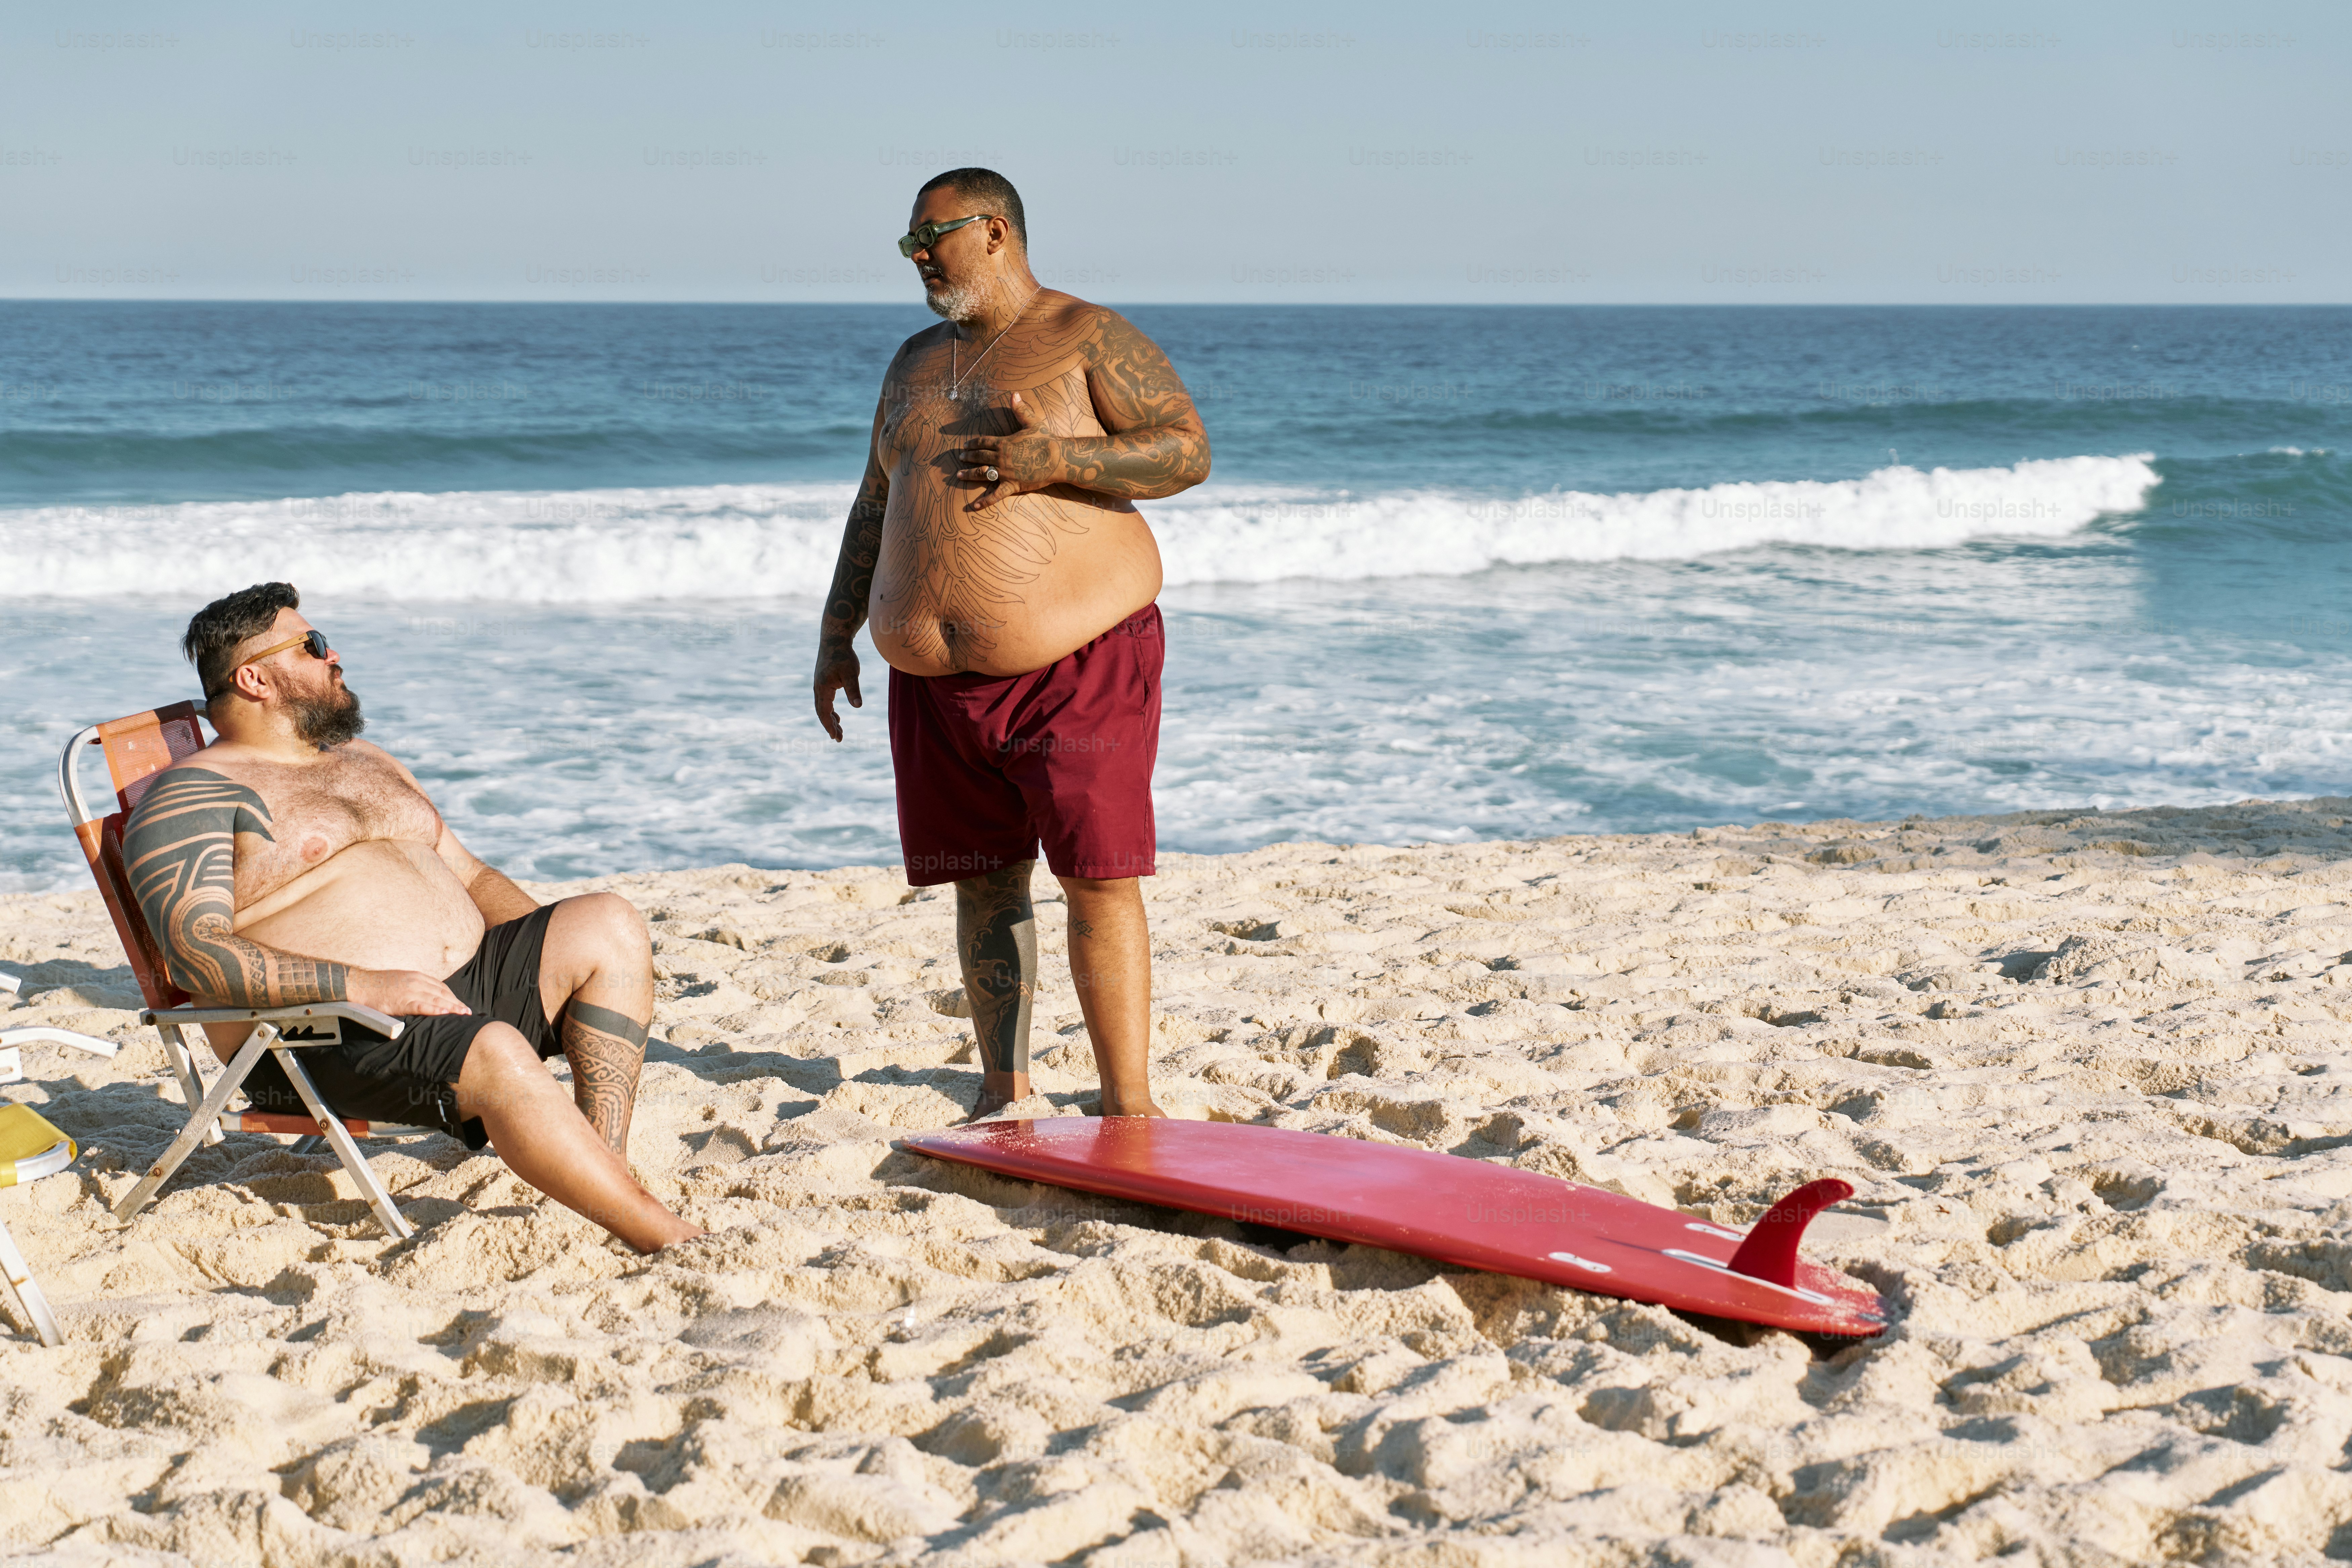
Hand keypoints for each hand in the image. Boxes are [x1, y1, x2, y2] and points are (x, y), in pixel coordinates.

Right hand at [350, 968, 468, 1016]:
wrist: (361, 985)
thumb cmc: (379, 985)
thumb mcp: (402, 981)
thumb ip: (415, 986)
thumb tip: (426, 996)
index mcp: (418, 976)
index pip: (441, 987)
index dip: (453, 997)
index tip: (461, 1004)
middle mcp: (417, 982)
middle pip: (442, 993)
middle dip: (456, 1003)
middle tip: (468, 1012)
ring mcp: (410, 990)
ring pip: (436, 999)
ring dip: (452, 1007)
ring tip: (463, 1014)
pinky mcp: (402, 1001)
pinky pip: (421, 1006)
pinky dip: (434, 1010)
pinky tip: (444, 1014)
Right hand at [813, 642, 862, 741]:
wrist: (835, 639)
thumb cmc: (843, 656)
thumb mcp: (851, 673)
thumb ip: (854, 690)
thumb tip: (859, 706)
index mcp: (822, 688)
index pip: (824, 712)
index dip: (829, 726)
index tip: (836, 737)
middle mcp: (818, 688)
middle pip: (822, 712)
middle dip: (830, 726)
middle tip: (839, 739)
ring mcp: (820, 685)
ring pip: (823, 707)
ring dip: (831, 719)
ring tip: (839, 730)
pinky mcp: (824, 682)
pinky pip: (825, 701)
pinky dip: (830, 710)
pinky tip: (837, 716)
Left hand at [956, 392, 1060, 510]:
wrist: (1058, 458)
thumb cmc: (1046, 440)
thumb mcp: (1032, 422)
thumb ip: (1020, 409)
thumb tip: (1014, 394)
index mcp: (1004, 442)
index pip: (983, 442)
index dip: (973, 443)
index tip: (965, 445)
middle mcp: (1001, 458)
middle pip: (980, 457)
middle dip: (968, 457)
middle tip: (960, 458)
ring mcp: (1005, 473)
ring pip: (982, 474)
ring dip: (969, 474)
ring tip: (958, 475)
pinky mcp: (1012, 486)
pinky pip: (996, 495)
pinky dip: (984, 501)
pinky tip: (973, 506)